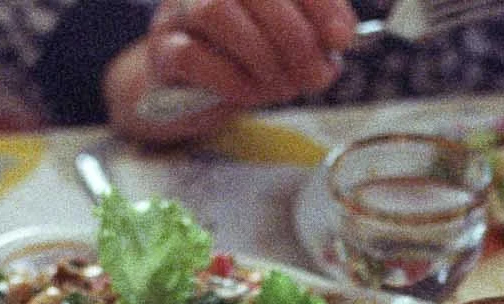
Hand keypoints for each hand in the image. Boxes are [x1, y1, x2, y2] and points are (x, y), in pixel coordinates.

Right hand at [117, 0, 355, 135]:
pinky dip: (230, 79)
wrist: (191, 92)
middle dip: (295, 36)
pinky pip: (191, 55)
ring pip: (216, 11)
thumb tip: (335, 44)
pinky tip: (250, 94)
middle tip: (315, 74)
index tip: (341, 38)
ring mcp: (178, 12)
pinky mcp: (162, 51)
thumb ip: (315, 38)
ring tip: (281, 85)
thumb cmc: (246, 59)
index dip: (320, 4)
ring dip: (261, 55)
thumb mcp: (288, 44)